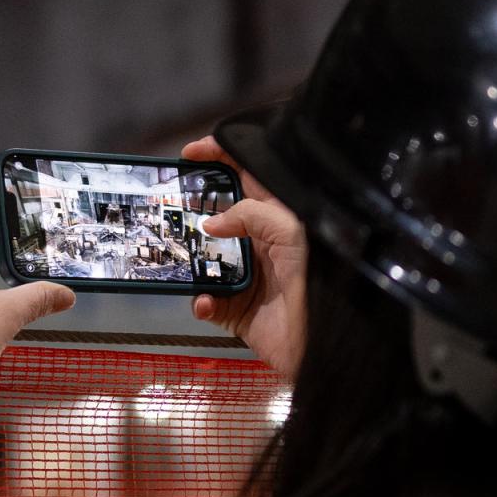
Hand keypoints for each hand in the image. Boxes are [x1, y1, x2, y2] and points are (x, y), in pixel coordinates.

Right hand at [182, 136, 306, 380]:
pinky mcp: (238, 309)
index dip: (220, 158)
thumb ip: (249, 214)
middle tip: (172, 204)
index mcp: (280, 217)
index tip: (190, 153)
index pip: (248, 177)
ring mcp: (248, 276)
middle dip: (194, 209)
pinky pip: (208, 300)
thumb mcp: (289, 231)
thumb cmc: (319, 280)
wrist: (323, 343)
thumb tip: (212, 223)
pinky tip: (206, 301)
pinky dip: (202, 301)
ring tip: (180, 257)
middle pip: (221, 216)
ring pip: (206, 259)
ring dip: (191, 260)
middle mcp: (262, 243)